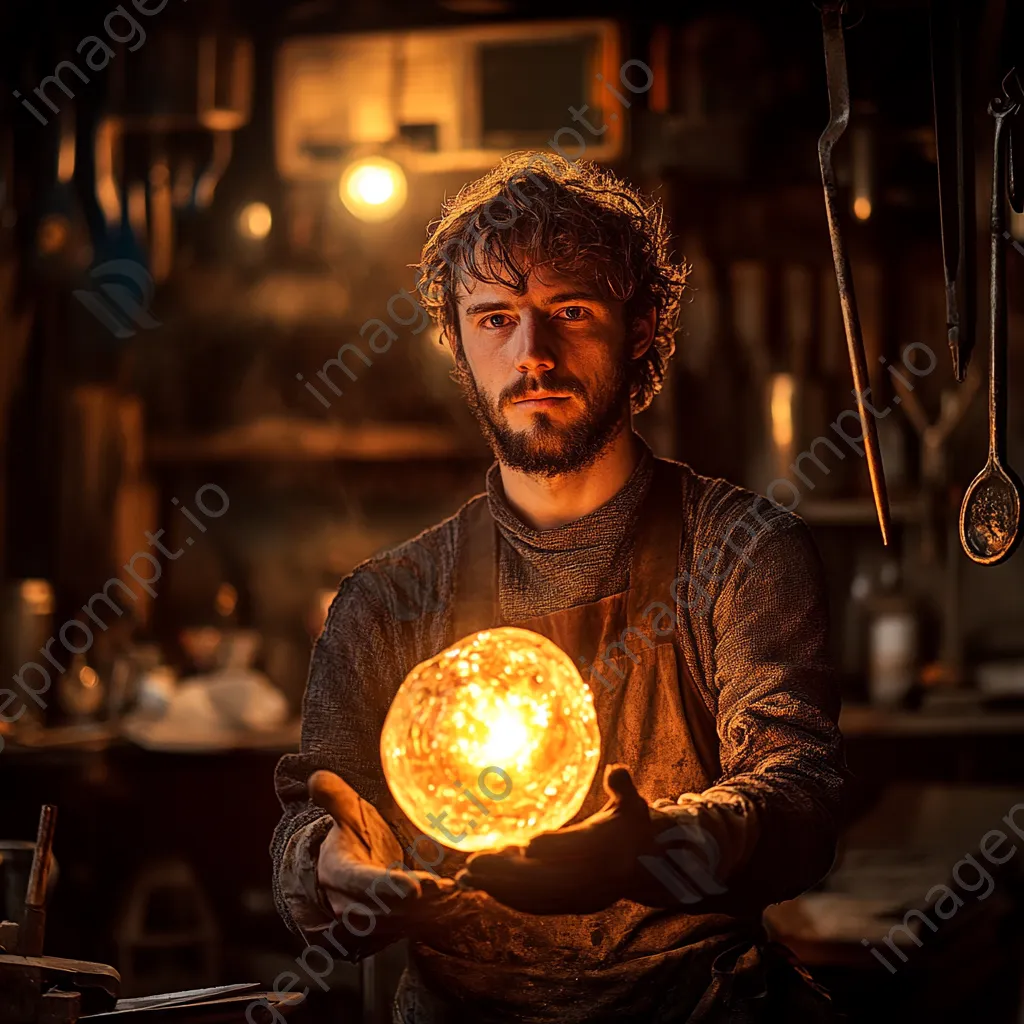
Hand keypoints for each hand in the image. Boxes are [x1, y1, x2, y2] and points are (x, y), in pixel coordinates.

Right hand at [310, 771, 455, 937]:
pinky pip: (416, 924)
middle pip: (390, 906)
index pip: (364, 882)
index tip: (414, 887)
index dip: (388, 887)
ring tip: (459, 894)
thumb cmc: (351, 837)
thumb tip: (317, 778)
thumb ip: (334, 797)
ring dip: (433, 911)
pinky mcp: (392, 928)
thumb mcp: (344, 814)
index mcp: (340, 874)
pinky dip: (437, 916)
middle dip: (420, 901)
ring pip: (405, 920)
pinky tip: (458, 902)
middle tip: (448, 887)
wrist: (343, 873)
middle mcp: (352, 905)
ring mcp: (371, 921)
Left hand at [455, 764, 697, 913]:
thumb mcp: (632, 803)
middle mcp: (591, 881)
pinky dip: (505, 895)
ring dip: (499, 887)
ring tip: (467, 874)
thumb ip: (622, 787)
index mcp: (608, 851)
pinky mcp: (563, 903)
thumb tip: (617, 770)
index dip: (556, 848)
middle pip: (547, 880)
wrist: (642, 867)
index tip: (528, 845)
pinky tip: (480, 883)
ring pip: (534, 895)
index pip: (580, 850)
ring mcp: (576, 897)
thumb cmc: (629, 826)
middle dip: (509, 875)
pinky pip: (532, 902)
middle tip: (474, 863)